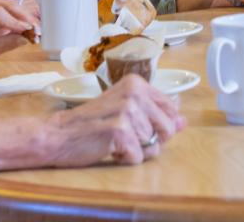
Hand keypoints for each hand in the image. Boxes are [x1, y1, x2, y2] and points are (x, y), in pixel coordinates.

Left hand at [0, 0, 39, 78]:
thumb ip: (7, 43)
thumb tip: (26, 38)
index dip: (13, 20)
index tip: (27, 29)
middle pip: (8, 6)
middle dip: (24, 18)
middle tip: (37, 30)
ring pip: (15, 7)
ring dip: (28, 19)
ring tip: (37, 32)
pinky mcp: (2, 10)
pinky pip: (17, 12)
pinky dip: (26, 21)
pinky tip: (33, 29)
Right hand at [44, 75, 184, 165]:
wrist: (59, 134)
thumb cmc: (92, 123)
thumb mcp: (126, 111)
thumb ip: (156, 114)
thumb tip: (184, 122)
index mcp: (138, 84)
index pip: (171, 109)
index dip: (159, 126)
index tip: (136, 125)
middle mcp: (135, 93)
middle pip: (167, 129)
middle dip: (150, 140)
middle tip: (124, 135)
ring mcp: (127, 111)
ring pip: (153, 145)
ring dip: (135, 151)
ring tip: (113, 141)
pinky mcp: (120, 130)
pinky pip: (138, 156)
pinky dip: (125, 159)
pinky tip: (109, 149)